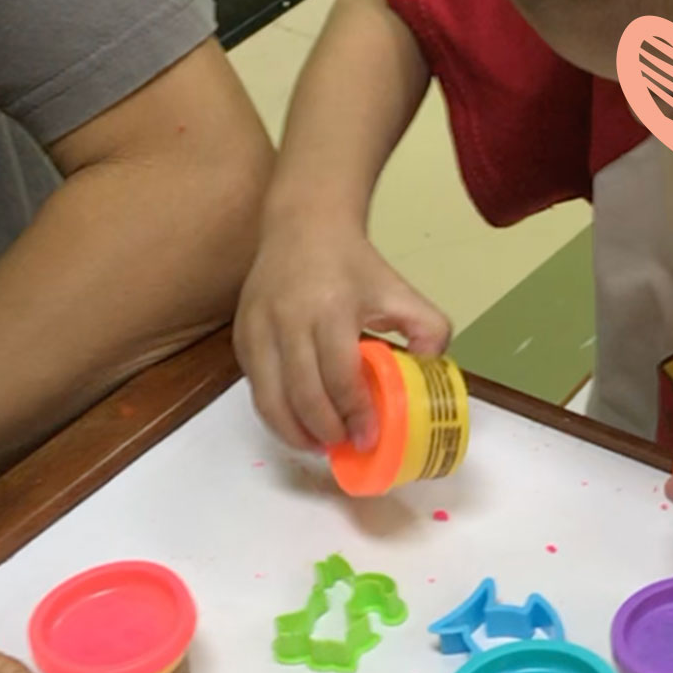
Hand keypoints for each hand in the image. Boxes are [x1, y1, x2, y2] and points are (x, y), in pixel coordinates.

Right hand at [234, 217, 449, 451]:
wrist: (304, 226)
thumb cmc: (354, 266)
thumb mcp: (401, 291)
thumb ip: (429, 328)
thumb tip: (431, 369)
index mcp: (331, 308)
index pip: (339, 375)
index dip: (354, 413)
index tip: (369, 437)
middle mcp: (288, 319)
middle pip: (302, 394)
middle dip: (326, 431)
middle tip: (347, 446)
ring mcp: (258, 328)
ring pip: (269, 399)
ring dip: (295, 432)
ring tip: (321, 446)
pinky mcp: (241, 336)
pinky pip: (255, 388)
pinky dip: (276, 414)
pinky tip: (299, 424)